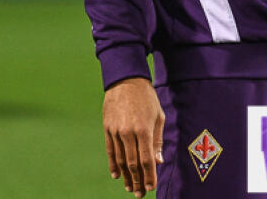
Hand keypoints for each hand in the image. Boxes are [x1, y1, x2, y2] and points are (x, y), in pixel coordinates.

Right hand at [102, 77, 164, 196]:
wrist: (126, 79)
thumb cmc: (147, 98)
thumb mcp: (158, 116)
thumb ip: (158, 140)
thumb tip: (158, 161)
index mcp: (144, 130)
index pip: (147, 160)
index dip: (149, 176)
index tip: (151, 188)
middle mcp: (128, 133)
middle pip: (132, 164)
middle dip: (137, 181)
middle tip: (140, 194)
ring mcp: (116, 131)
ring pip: (120, 160)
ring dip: (125, 176)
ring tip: (130, 188)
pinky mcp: (107, 128)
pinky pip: (110, 151)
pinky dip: (113, 165)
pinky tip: (117, 175)